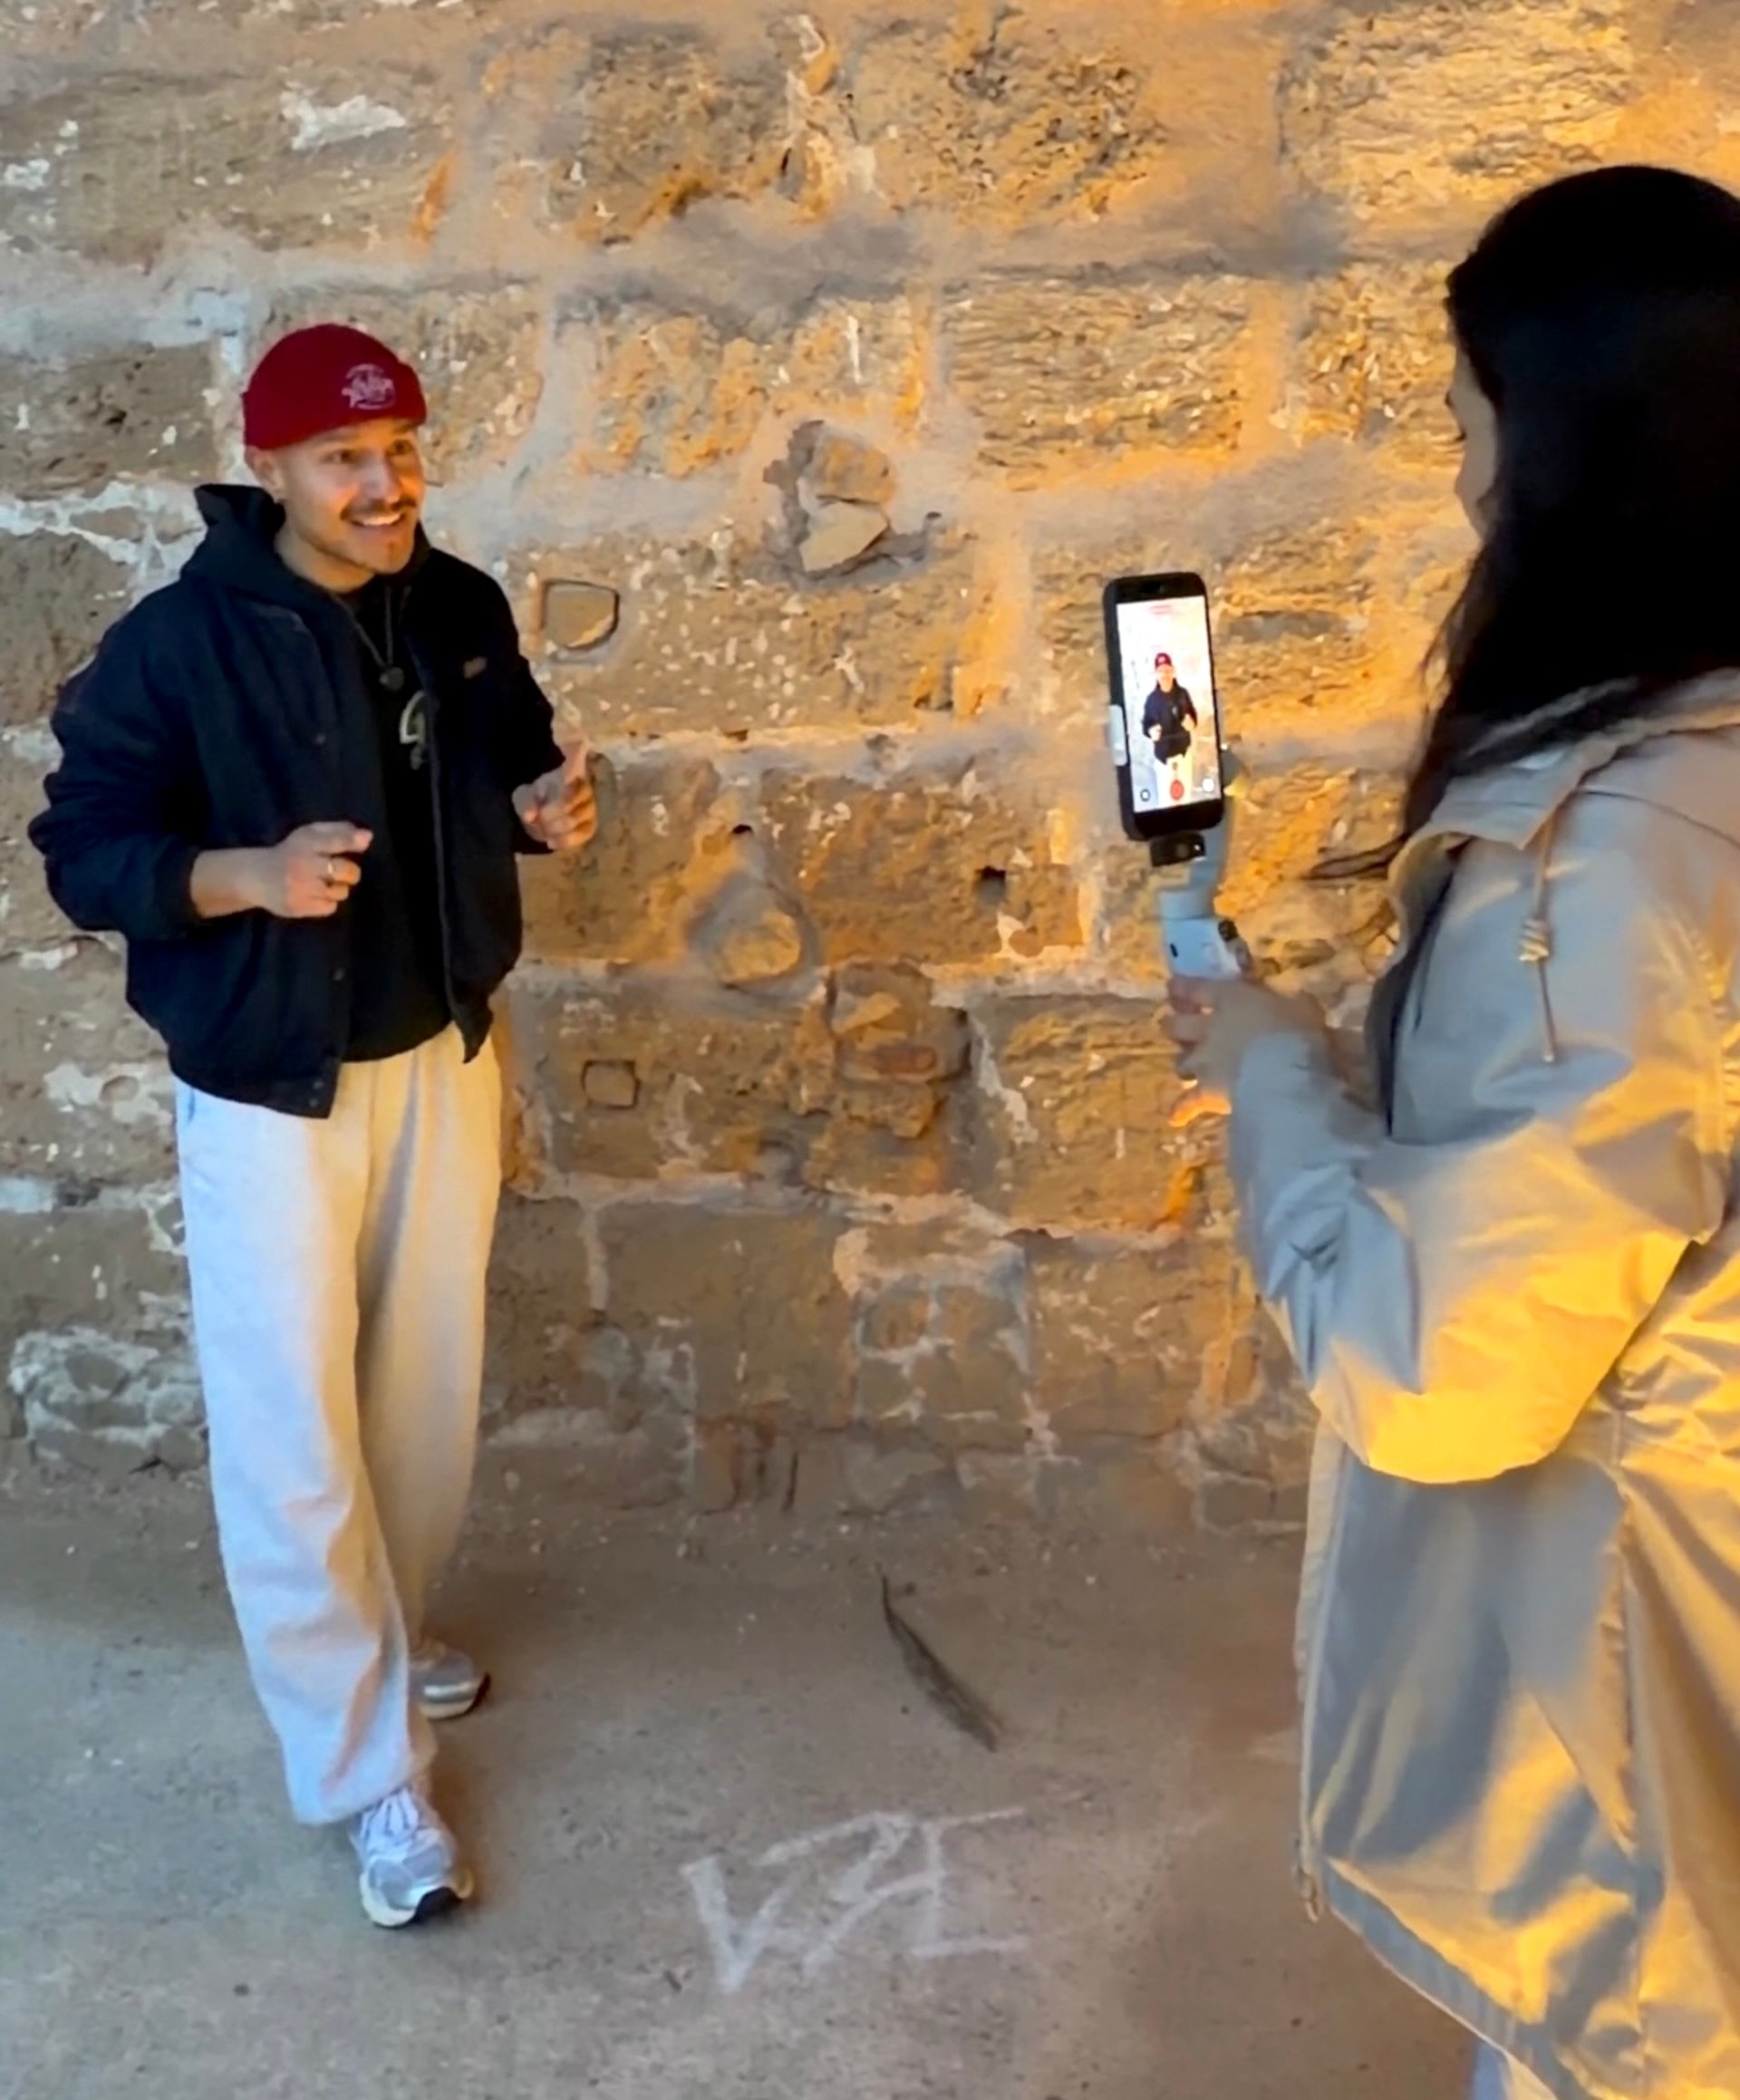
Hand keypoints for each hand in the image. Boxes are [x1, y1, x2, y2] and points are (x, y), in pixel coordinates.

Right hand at [191, 823, 371, 921]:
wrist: (256, 877)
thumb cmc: (291, 853)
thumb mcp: (309, 835)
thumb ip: (338, 832)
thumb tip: (368, 837)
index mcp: (305, 842)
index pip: (335, 840)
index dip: (353, 841)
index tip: (365, 840)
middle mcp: (303, 865)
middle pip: (345, 871)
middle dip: (350, 872)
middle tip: (341, 872)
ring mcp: (300, 888)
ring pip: (340, 892)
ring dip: (338, 888)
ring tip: (322, 883)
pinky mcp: (298, 907)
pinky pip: (330, 907)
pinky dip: (328, 902)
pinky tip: (316, 895)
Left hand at [514, 743, 597, 852]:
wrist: (543, 819)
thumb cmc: (537, 799)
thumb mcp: (525, 796)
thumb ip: (526, 802)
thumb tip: (530, 815)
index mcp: (570, 774)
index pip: (576, 762)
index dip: (578, 754)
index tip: (580, 743)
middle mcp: (585, 789)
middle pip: (570, 801)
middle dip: (549, 813)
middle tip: (536, 817)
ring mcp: (590, 809)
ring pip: (573, 820)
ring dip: (553, 827)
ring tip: (541, 829)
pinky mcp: (590, 827)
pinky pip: (580, 835)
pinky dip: (563, 840)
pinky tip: (551, 841)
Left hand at [1165, 975, 1325, 1123]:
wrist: (1285, 1073)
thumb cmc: (1297, 1032)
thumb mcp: (1303, 1008)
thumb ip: (1295, 1004)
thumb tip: (1299, 1003)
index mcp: (1230, 999)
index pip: (1197, 988)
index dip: (1183, 987)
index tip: (1173, 986)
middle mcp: (1209, 1029)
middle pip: (1178, 1026)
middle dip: (1173, 1026)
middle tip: (1172, 1026)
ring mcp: (1205, 1061)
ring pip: (1181, 1062)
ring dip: (1184, 1064)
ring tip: (1186, 1067)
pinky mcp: (1207, 1092)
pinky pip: (1188, 1102)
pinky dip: (1182, 1109)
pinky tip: (1176, 1118)